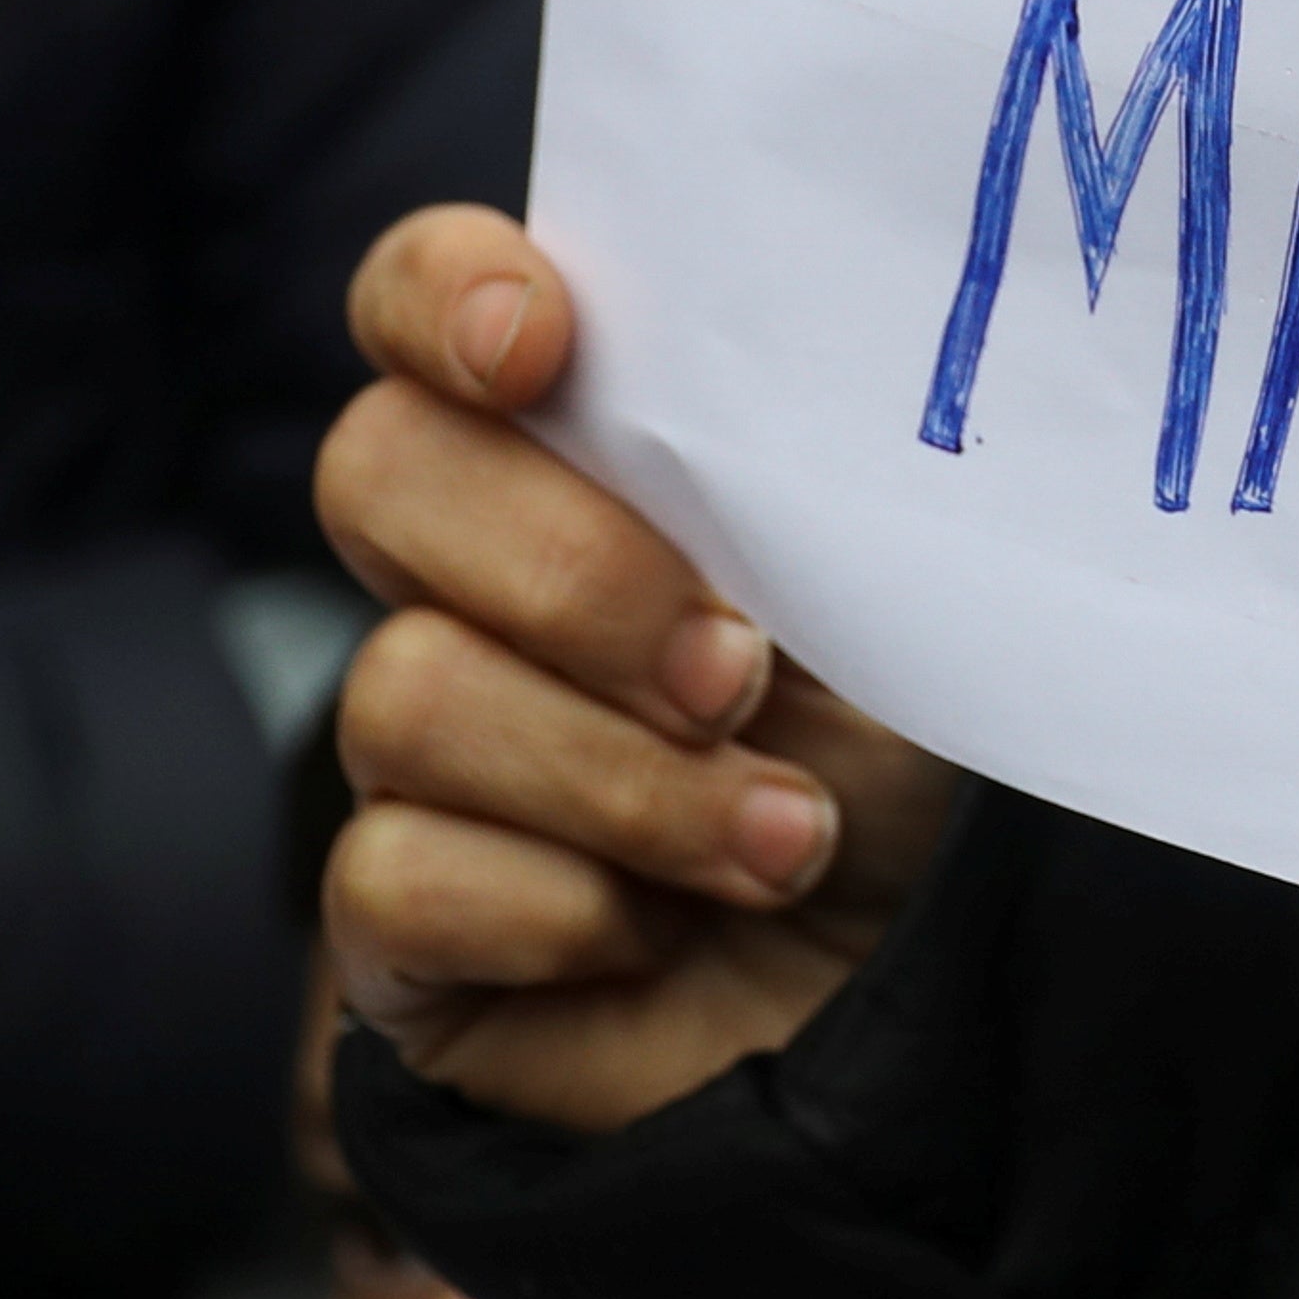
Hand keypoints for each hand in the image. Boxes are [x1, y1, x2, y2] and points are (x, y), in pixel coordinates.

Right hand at [312, 208, 961, 1130]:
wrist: (919, 1004)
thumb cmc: (905, 750)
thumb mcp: (887, 586)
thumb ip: (796, 473)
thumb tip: (771, 390)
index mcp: (575, 445)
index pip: (421, 300)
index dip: (445, 294)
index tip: (542, 344)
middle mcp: (464, 572)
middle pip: (379, 473)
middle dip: (575, 576)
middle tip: (741, 671)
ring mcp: (418, 743)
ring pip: (406, 691)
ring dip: (626, 782)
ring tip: (785, 839)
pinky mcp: (397, 918)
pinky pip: (398, 876)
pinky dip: (564, 913)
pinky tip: (662, 936)